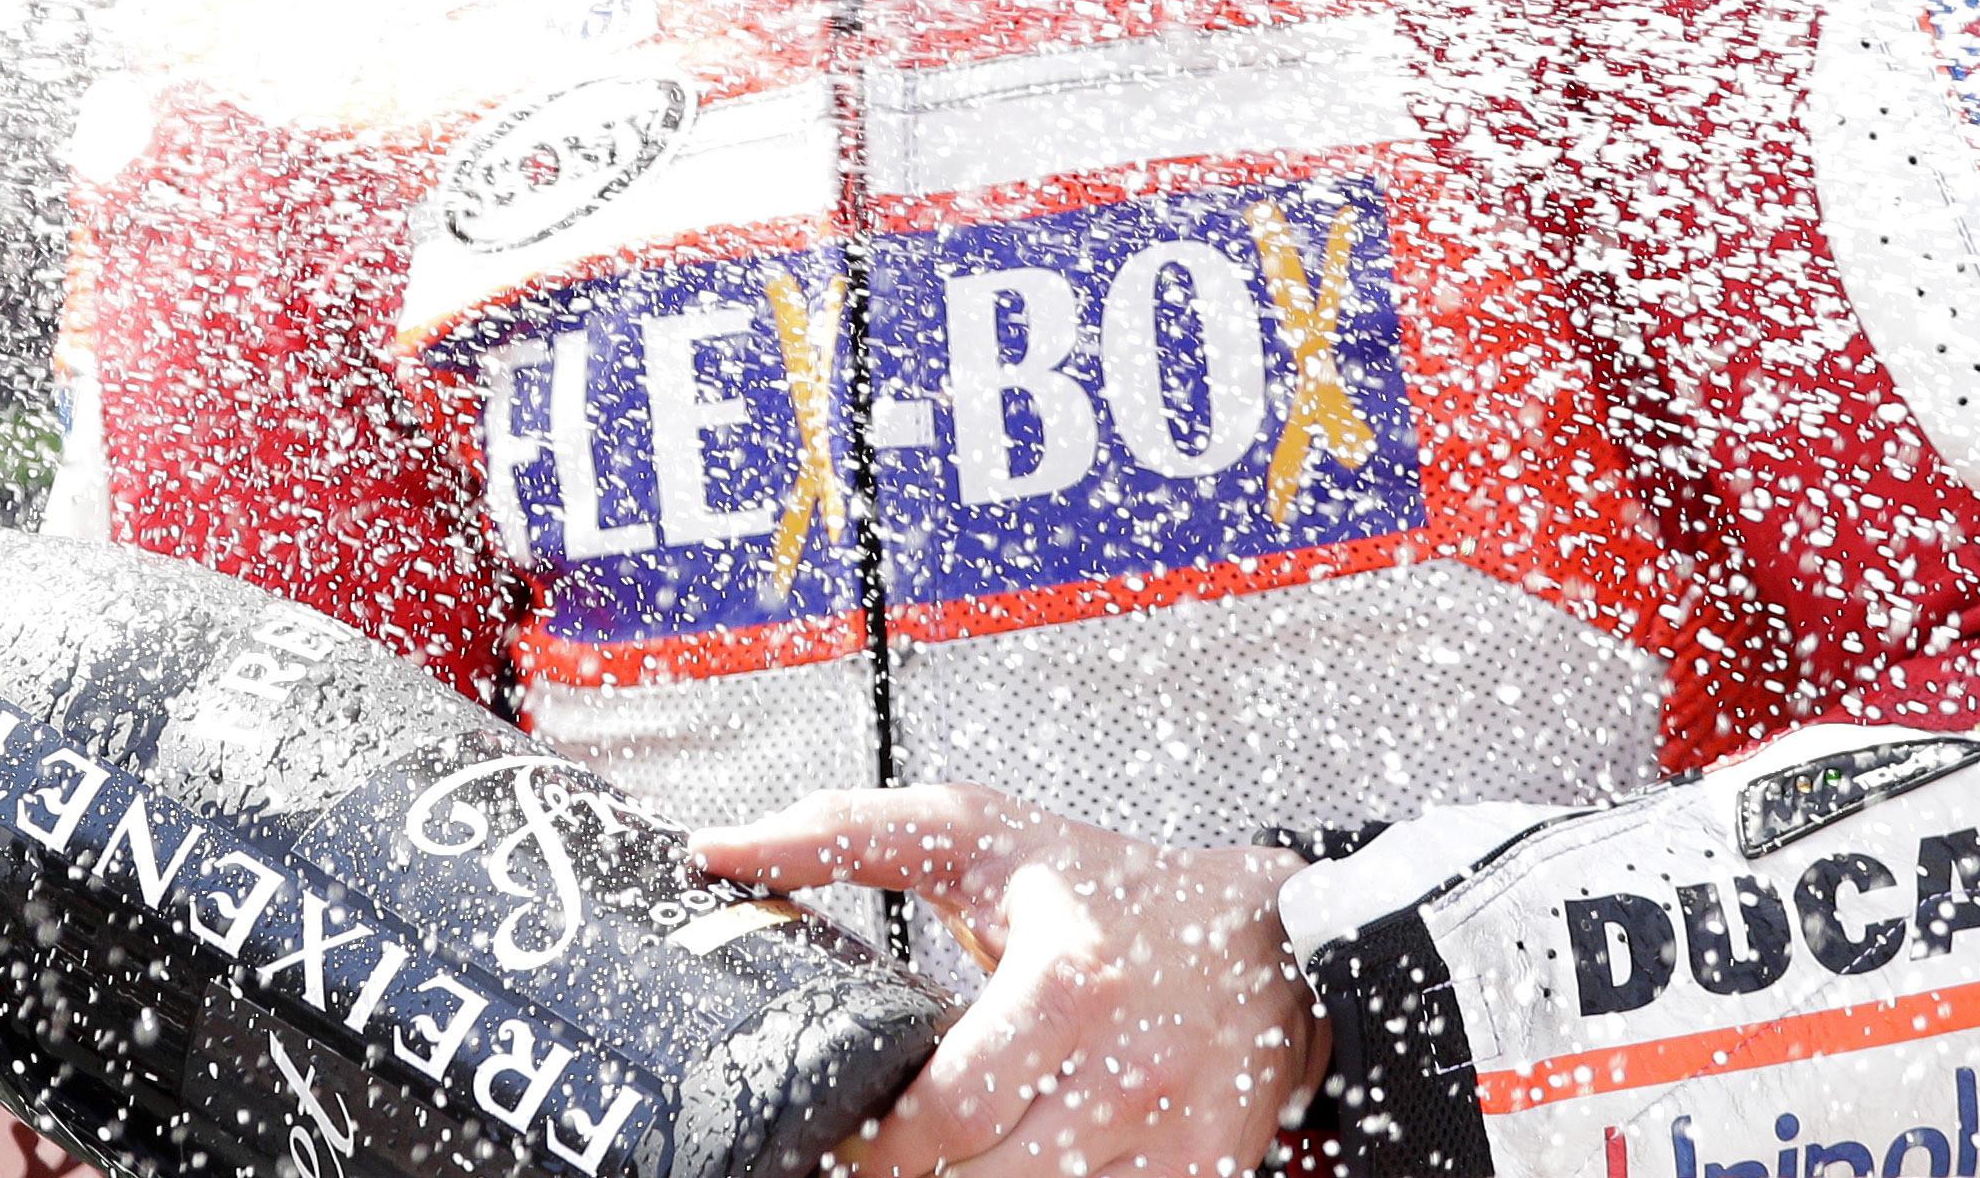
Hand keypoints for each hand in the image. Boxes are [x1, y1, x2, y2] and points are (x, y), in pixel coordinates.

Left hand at [689, 785, 1312, 1177]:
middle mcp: (1129, 1070)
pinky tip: (1004, 1161)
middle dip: (908, 1176)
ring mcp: (1168, 1142)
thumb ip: (840, 834)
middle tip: (872, 1153)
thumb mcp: (975, 834)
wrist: (1266, 947)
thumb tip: (713, 852)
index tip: (843, 1127)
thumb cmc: (1102, 883)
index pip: (947, 1109)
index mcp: (1075, 974)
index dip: (877, 1139)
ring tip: (935, 1155)